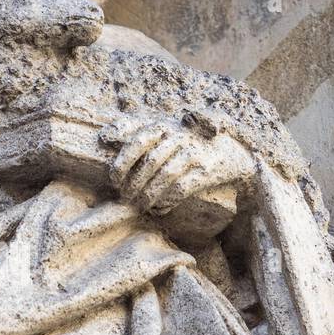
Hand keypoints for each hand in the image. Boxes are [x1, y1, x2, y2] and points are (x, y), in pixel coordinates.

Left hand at [103, 117, 254, 213]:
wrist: (228, 152)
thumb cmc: (185, 143)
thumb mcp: (161, 131)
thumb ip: (134, 129)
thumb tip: (105, 136)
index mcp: (164, 125)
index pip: (138, 140)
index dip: (122, 162)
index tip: (114, 180)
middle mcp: (180, 135)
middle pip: (151, 162)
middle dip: (134, 184)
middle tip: (126, 199)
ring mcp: (195, 152)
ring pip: (166, 176)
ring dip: (149, 195)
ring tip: (141, 206)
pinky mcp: (207, 171)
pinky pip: (182, 188)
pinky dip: (168, 201)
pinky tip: (160, 209)